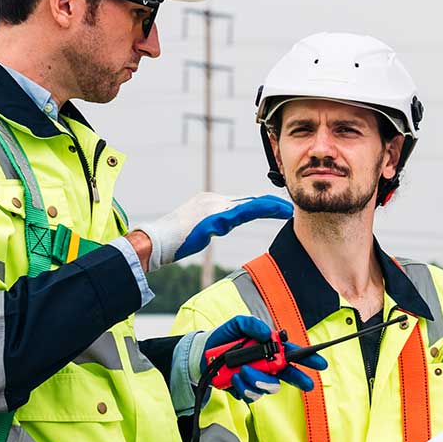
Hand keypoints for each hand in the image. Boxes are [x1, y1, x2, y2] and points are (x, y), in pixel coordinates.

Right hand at [132, 193, 292, 268]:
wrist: (155, 241)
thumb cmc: (173, 240)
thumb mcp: (196, 229)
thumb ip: (210, 224)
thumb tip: (218, 227)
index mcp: (209, 202)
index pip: (240, 202)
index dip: (259, 204)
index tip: (275, 207)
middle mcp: (213, 200)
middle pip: (247, 201)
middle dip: (268, 204)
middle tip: (287, 207)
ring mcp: (213, 207)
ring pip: (248, 205)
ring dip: (269, 207)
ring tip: (286, 210)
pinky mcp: (214, 218)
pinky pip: (243, 213)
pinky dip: (260, 210)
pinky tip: (273, 210)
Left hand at [203, 315, 327, 401]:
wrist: (203, 355)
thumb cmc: (224, 338)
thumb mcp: (237, 324)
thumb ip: (253, 324)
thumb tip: (266, 334)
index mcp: (270, 349)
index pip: (294, 354)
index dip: (309, 359)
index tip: (321, 364)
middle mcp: (267, 366)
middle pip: (289, 375)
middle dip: (298, 379)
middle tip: (307, 383)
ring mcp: (258, 380)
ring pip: (270, 387)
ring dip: (258, 380)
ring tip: (243, 370)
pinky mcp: (246, 390)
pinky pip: (252, 394)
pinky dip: (243, 386)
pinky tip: (234, 378)